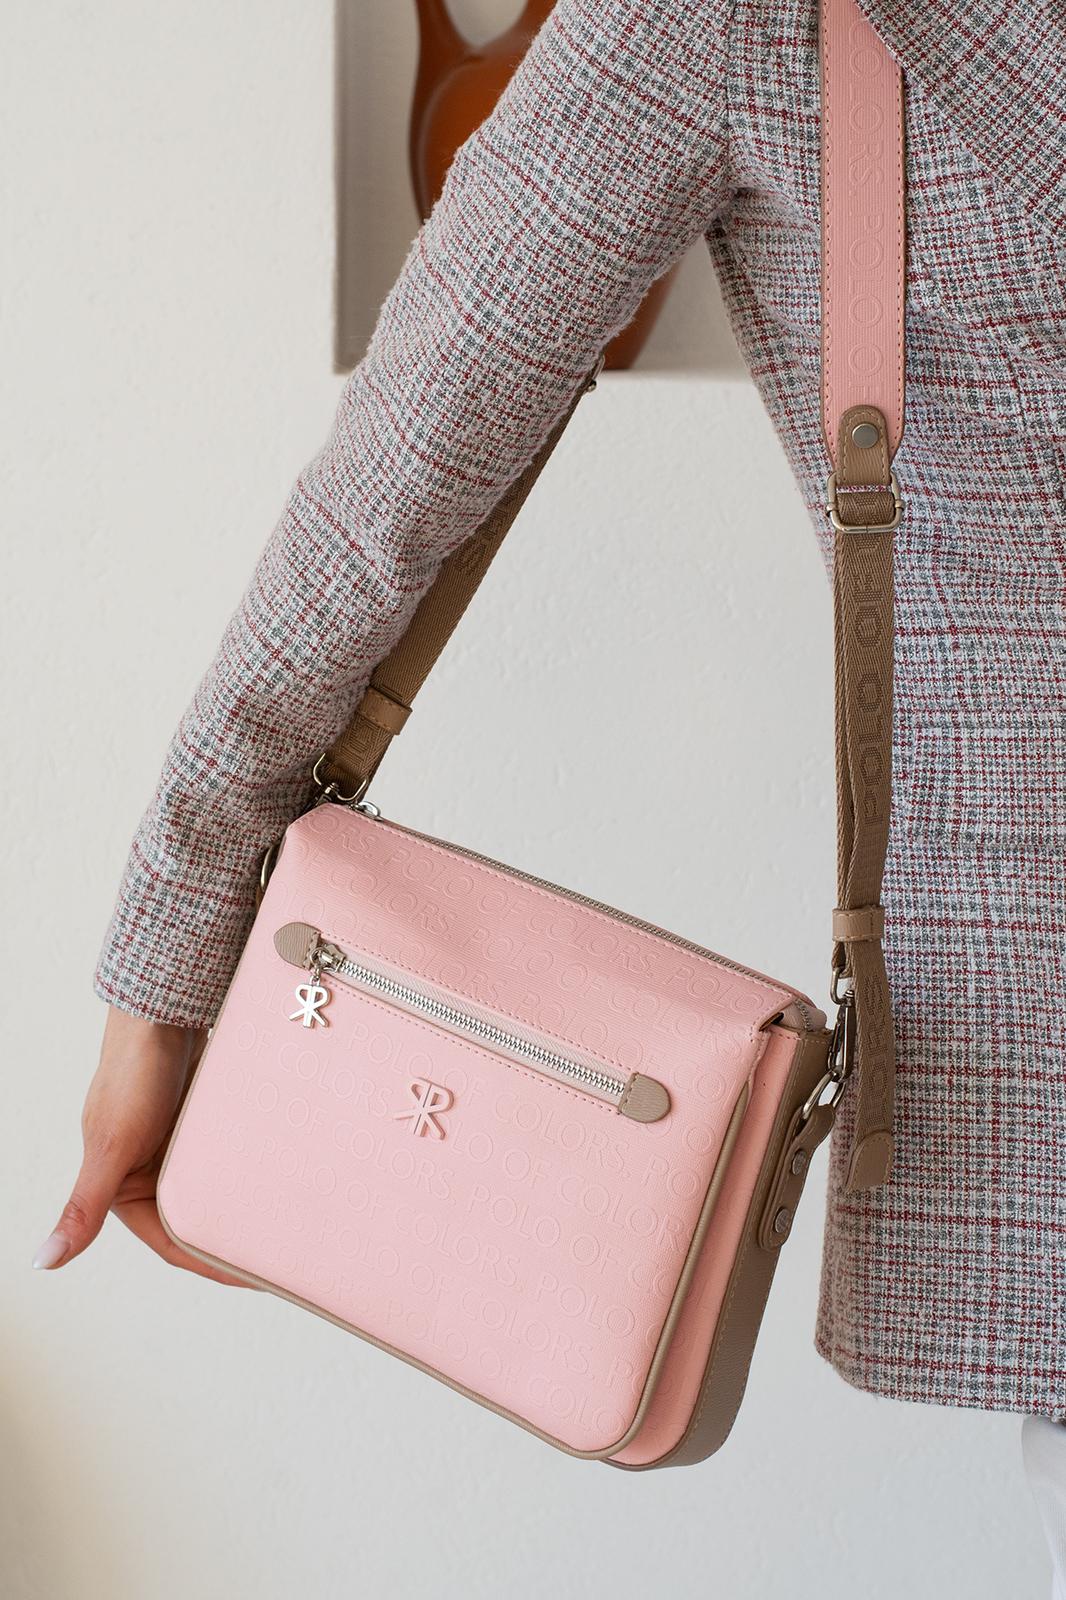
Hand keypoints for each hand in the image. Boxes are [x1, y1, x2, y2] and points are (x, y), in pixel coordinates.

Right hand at [33, 1004, 249, 1286]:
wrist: (162, 1014)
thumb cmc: (130, 1075)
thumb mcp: (111, 1147)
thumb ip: (83, 1207)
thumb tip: (43, 1260)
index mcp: (124, 1191)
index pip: (171, 1243)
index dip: (209, 1264)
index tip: (251, 1278)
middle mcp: (150, 1173)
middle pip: (196, 1220)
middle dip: (230, 1240)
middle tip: (277, 1257)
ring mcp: (178, 1147)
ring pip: (214, 1190)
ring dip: (243, 1206)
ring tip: (284, 1224)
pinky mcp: (202, 1123)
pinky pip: (226, 1159)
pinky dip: (248, 1172)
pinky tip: (277, 1180)